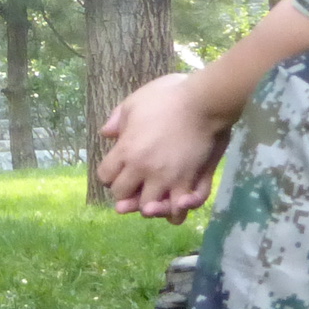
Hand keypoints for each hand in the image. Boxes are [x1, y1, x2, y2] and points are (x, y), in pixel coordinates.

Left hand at [96, 74, 233, 223]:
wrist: (203, 102)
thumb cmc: (167, 97)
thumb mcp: (134, 102)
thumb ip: (117, 120)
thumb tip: (106, 134)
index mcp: (126, 151)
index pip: (105, 177)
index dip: (110, 174)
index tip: (119, 168)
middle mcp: (142, 170)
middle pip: (123, 197)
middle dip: (126, 191)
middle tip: (136, 182)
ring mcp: (166, 179)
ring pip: (148, 209)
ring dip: (149, 205)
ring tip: (155, 197)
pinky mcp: (188, 183)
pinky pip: (178, 210)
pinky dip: (175, 211)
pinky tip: (176, 202)